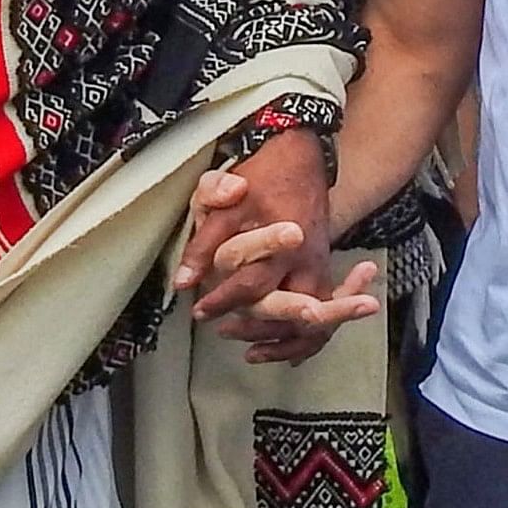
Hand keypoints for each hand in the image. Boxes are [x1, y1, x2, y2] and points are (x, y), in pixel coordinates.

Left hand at [175, 130, 381, 362]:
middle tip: (223, 331)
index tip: (200, 311)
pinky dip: (304, 338)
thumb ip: (205, 241)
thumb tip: (185, 280)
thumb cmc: (262, 177)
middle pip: (295, 312)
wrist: (301, 157)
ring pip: (314, 322)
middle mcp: (308, 261)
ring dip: (282, 340)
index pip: (253, 285)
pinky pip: (321, 314)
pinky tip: (281, 351)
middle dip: (259, 328)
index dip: (224, 301)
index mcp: (286, 242)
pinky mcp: (323, 272)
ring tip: (249, 349)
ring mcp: (320, 268)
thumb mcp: (226, 200)